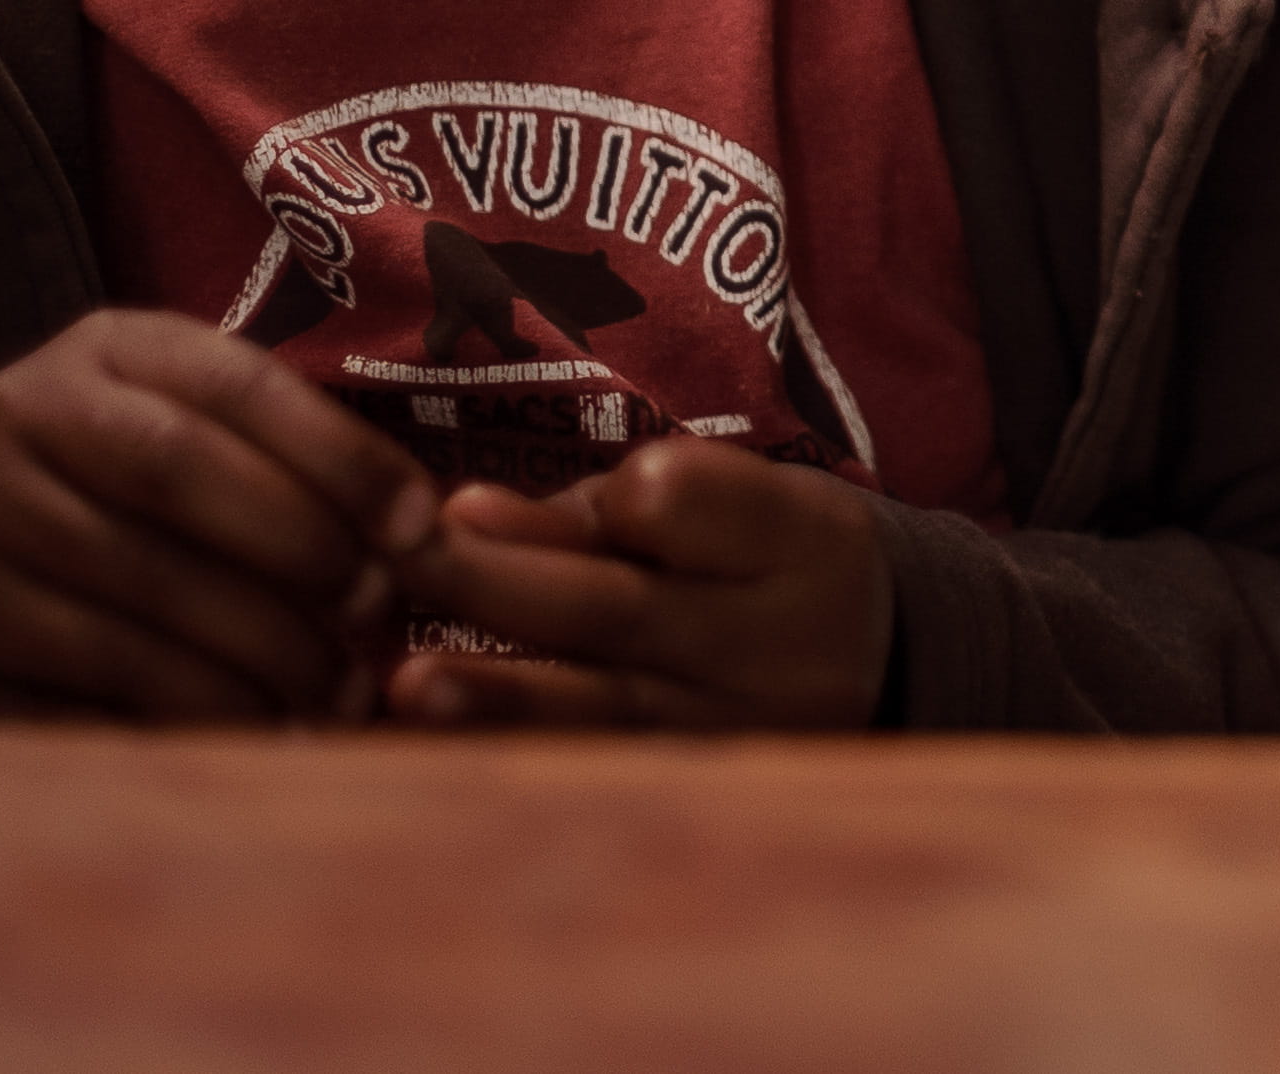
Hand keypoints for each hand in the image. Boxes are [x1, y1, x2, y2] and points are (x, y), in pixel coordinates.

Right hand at [0, 308, 439, 723]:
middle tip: (376, 613)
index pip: (238, 386)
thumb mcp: (197, 422)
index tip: (419, 529)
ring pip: (138, 589)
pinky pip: (91, 682)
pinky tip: (262, 729)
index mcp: (105, 348)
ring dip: (260, 652)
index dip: (341, 459)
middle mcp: (21, 416)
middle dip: (300, 549)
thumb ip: (291, 451)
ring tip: (338, 690)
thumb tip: (423, 535)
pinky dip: (193, 711)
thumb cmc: (139, 481)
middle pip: (178, 473)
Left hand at [387, 439, 896, 729]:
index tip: (572, 493)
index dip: (606, 496)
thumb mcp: (731, 500)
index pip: (676, 499)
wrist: (889, 658)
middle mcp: (773, 638)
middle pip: (617, 606)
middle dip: (495, 585)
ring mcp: (741, 727)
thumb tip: (457, 511)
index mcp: (791, 533)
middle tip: (390, 562)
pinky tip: (433, 751)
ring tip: (407, 686)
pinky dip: (515, 756)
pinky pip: (599, 769)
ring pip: (604, 707)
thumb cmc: (770, 553)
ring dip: (497, 696)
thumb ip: (600, 510)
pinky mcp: (706, 786)